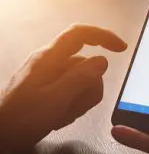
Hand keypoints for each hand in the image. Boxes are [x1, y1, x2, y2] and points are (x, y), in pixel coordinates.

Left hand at [0, 24, 126, 153]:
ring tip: (63, 115)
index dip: (103, 36)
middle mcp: (52, 62)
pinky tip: (60, 117)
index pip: (80, 34)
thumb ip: (80, 78)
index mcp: (50, 58)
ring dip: (80, 100)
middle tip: (75, 108)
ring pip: (82, 80)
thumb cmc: (22, 119)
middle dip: (88, 88)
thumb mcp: (54, 100)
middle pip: (86, 65)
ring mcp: (51, 75)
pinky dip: (73, 104)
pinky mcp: (51, 87)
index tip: (121, 49)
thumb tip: (102, 61)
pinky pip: (74, 90)